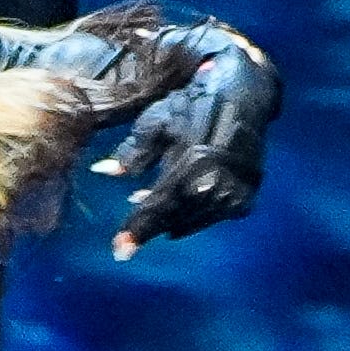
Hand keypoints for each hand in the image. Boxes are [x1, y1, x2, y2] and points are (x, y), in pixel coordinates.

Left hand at [95, 79, 264, 254]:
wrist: (244, 98)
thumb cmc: (194, 106)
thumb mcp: (156, 122)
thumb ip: (132, 153)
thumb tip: (103, 171)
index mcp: (191, 167)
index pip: (157, 207)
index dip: (137, 230)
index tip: (120, 252)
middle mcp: (216, 186)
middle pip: (173, 219)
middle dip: (150, 225)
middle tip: (129, 232)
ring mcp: (234, 195)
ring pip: (192, 221)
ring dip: (170, 220)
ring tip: (150, 210)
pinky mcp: (246, 198)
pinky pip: (212, 217)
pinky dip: (193, 216)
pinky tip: (179, 206)